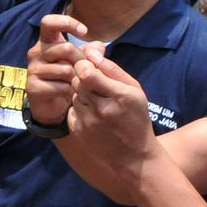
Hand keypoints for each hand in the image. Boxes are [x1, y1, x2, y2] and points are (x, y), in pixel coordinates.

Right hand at [26, 14, 88, 124]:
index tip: (84, 32)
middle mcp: (36, 53)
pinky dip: (71, 92)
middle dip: (82, 60)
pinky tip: (70, 94)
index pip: (49, 22)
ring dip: (77, 79)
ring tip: (77, 84)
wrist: (52, 105)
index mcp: (46, 41)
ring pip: (65, 69)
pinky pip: (61, 87)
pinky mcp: (33, 87)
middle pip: (66, 48)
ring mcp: (33, 70)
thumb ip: (92, 51)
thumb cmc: (68, 77)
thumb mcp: (81, 60)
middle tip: (87, 71)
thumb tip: (97, 51)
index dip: (67, 22)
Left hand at [64, 44, 159, 185]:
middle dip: (82, 78)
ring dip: (81, 94)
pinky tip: (93, 115)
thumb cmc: (136, 117)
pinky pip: (71, 110)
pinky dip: (79, 108)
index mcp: (120, 96)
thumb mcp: (134, 90)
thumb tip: (90, 51)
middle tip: (93, 83)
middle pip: (77, 82)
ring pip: (74, 95)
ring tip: (97, 101)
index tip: (88, 66)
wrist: (133, 155)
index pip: (87, 73)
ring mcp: (89, 122)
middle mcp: (102, 109)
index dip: (84, 65)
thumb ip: (112, 69)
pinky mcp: (78, 131)